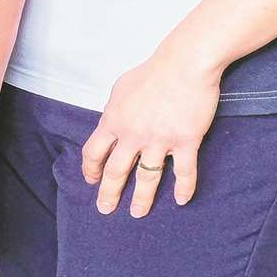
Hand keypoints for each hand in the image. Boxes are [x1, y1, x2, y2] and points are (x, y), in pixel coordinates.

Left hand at [80, 46, 221, 218]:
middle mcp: (133, 134)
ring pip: (147, 178)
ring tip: (138, 213)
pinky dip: (183, 189)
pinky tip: (181, 200)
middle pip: (116, 171)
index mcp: (114, 120)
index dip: (90, 169)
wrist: (184, 63)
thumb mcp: (121, 88)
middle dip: (109, 193)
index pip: (94, 152)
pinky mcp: (185, 141)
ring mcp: (160, 140)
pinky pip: (184, 172)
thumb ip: (114, 110)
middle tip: (105, 209)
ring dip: (142, 199)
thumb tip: (110, 123)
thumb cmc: (153, 72)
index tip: (91, 180)